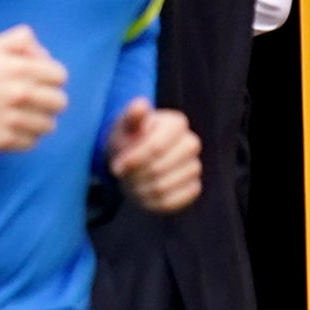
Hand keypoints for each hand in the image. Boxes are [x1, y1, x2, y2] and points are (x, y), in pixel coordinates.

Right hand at [0, 25, 69, 151]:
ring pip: (48, 126)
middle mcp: (20, 94)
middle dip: (48, 101)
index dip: (50, 78)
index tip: (37, 82)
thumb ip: (22, 39)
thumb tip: (44, 55)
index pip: (60, 76)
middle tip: (31, 102)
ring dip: (38, 121)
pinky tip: (11, 129)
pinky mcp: (3, 140)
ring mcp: (12, 120)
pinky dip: (24, 138)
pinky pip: (31, 143)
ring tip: (21, 117)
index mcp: (21, 69)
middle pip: (60, 103)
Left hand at [106, 99, 202, 213]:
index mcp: (176, 123)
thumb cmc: (128, 137)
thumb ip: (131, 117)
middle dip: (133, 176)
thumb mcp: (124, 126)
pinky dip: (151, 203)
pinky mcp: (193, 188)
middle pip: (158, 169)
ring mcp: (195, 166)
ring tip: (130, 183)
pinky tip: (142, 194)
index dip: (132, 161)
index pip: (155, 148)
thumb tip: (139, 106)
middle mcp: (191, 143)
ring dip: (139, 191)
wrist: (133, 156)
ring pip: (164, 188)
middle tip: (121, 176)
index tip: (115, 167)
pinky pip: (172, 202)